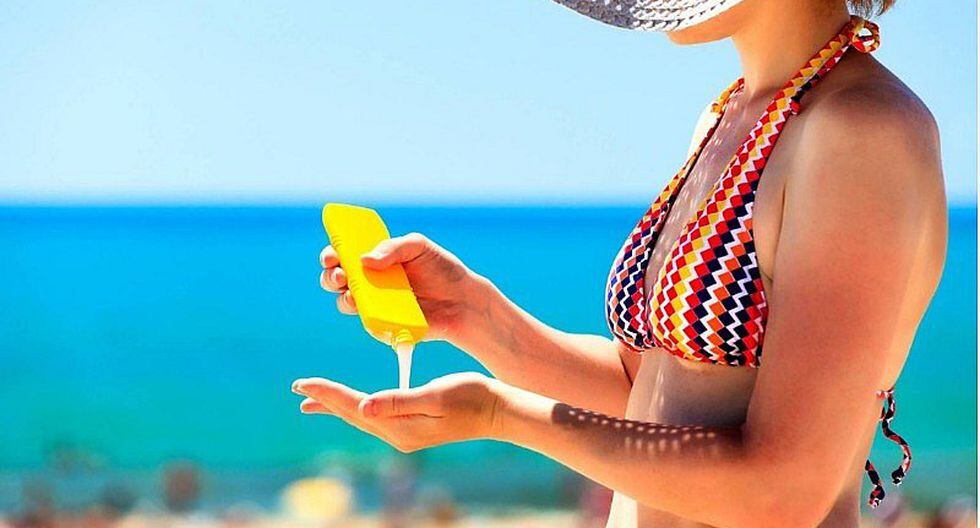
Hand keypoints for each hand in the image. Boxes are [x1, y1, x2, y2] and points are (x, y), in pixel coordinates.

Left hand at [291, 372, 502, 452]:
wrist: (498, 412)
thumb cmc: (472, 398)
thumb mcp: (437, 396)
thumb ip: (400, 401)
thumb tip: (363, 407)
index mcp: (400, 427)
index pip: (354, 406)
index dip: (327, 393)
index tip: (302, 383)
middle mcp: (398, 435)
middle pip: (352, 414)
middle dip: (324, 400)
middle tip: (297, 388)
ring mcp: (405, 434)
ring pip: (361, 416)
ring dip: (336, 406)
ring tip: (311, 401)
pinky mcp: (412, 428)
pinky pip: (374, 416)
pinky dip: (355, 407)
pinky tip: (352, 405)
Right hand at [319, 233, 482, 341]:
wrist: (462, 301)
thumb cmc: (441, 270)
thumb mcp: (419, 247)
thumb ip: (393, 248)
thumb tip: (364, 260)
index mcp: (374, 259)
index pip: (344, 254)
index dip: (332, 253)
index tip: (332, 254)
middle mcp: (370, 281)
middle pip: (335, 280)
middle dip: (331, 277)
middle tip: (341, 275)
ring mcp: (375, 304)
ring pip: (345, 302)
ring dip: (344, 298)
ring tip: (355, 294)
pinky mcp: (384, 324)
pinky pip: (368, 323)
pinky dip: (368, 318)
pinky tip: (377, 312)